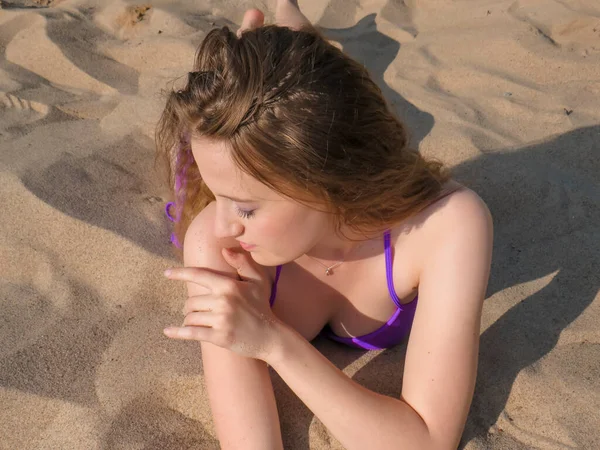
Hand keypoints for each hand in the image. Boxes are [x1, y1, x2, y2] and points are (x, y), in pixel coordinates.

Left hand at [163, 248, 282, 360]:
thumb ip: (242, 263)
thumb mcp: (257, 281)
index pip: (199, 275)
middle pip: (192, 301)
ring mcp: (221, 319)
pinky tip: (168, 331)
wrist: (270, 337)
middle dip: (191, 307)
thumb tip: (225, 250)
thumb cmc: (262, 307)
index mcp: (228, 285)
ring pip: (190, 317)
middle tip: (197, 311)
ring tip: (197, 321)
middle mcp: (223, 300)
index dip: (180, 273)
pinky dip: (178, 332)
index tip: (166, 273)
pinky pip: (192, 333)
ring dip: (189, 319)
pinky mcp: (219, 336)